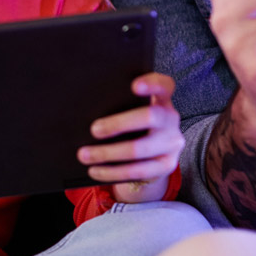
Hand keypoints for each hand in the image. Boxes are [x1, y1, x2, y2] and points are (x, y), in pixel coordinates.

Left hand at [77, 72, 183, 202]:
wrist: (152, 158)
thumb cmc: (134, 127)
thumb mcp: (132, 112)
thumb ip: (120, 106)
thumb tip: (85, 111)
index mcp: (162, 100)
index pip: (164, 85)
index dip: (152, 83)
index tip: (133, 86)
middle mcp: (171, 119)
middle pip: (149, 116)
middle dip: (118, 123)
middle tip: (93, 130)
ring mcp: (172, 143)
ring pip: (139, 148)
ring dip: (108, 153)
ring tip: (84, 155)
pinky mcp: (166, 166)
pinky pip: (138, 171)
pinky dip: (112, 172)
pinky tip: (95, 171)